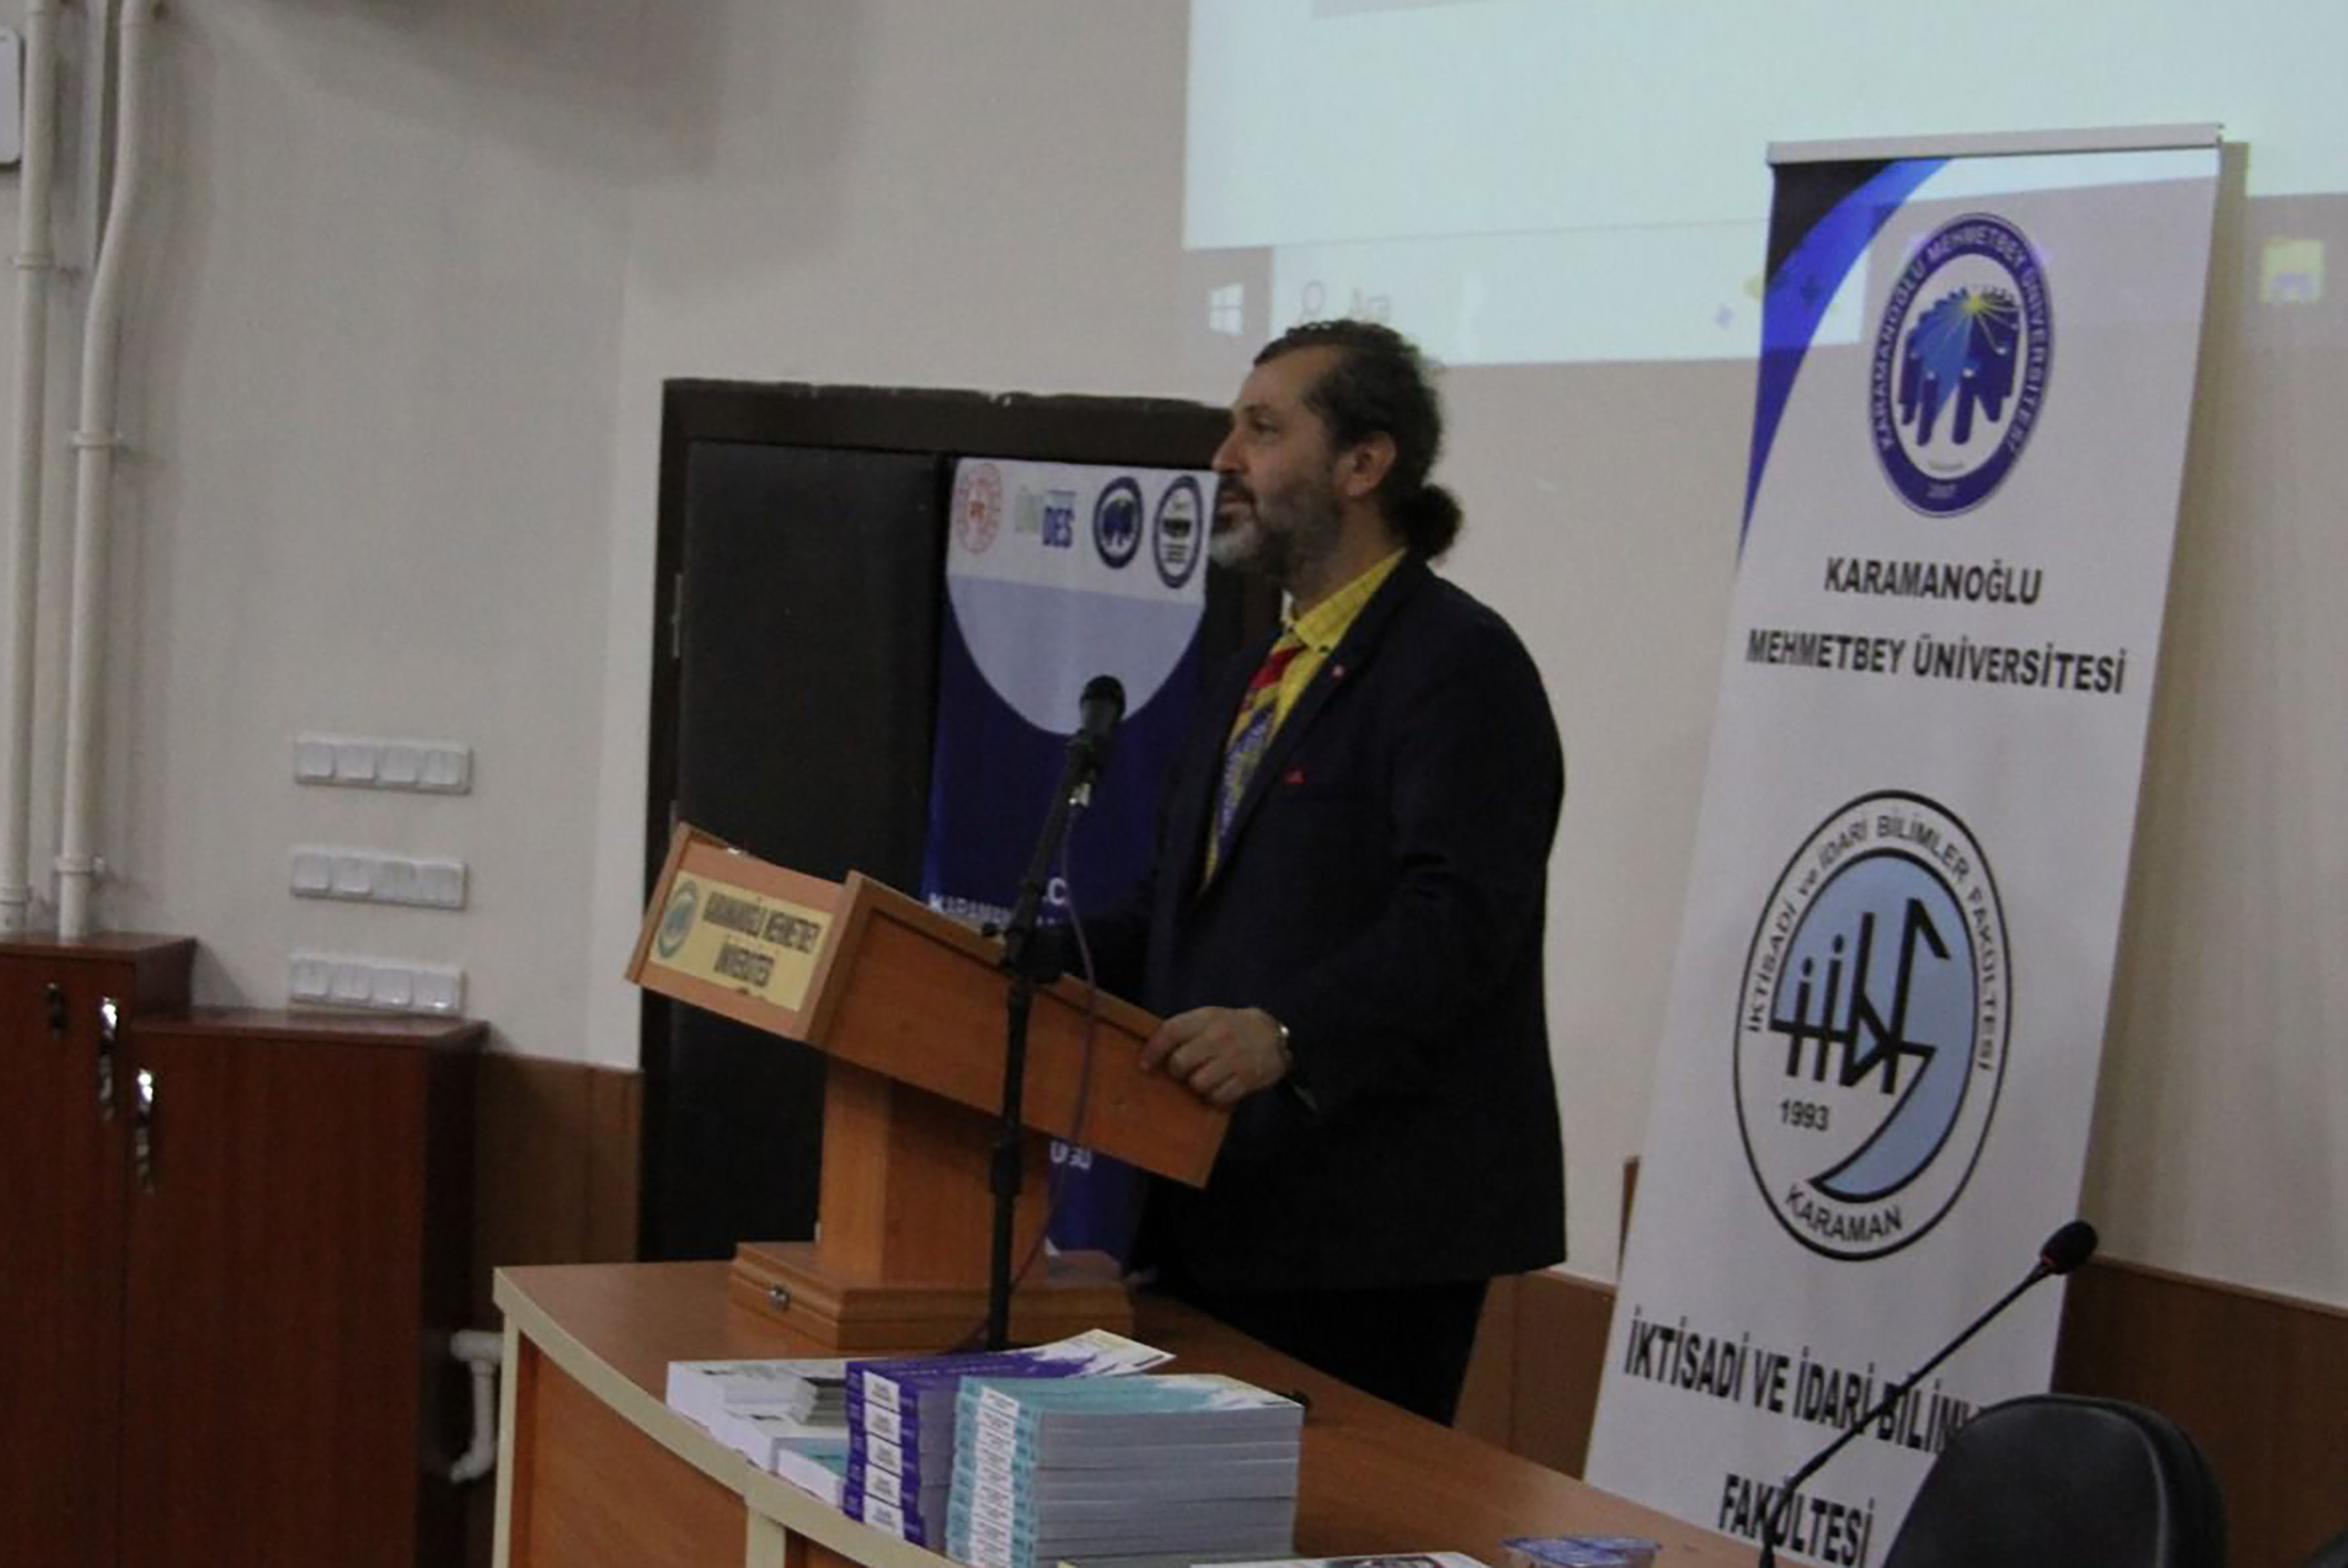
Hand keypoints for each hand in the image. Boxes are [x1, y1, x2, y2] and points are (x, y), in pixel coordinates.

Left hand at [1140, 1007, 1288, 1106]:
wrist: (1272, 1035)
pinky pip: (1217, 1097)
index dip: (1153, 1050)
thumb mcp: (1208, 1017)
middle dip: (1176, 1071)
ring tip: (1204, 1079)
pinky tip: (1218, 1087)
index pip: (1171, 1032)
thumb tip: (1151, 1051)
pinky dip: (1214, 1097)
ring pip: (1197, 1083)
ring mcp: (1234, 1059)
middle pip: (1180, 1062)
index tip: (1144, 1065)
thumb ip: (1184, 1030)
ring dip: (1196, 1085)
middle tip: (1182, 1072)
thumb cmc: (1231, 1027)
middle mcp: (1219, 1037)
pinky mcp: (1246, 1079)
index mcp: (1206, 1018)